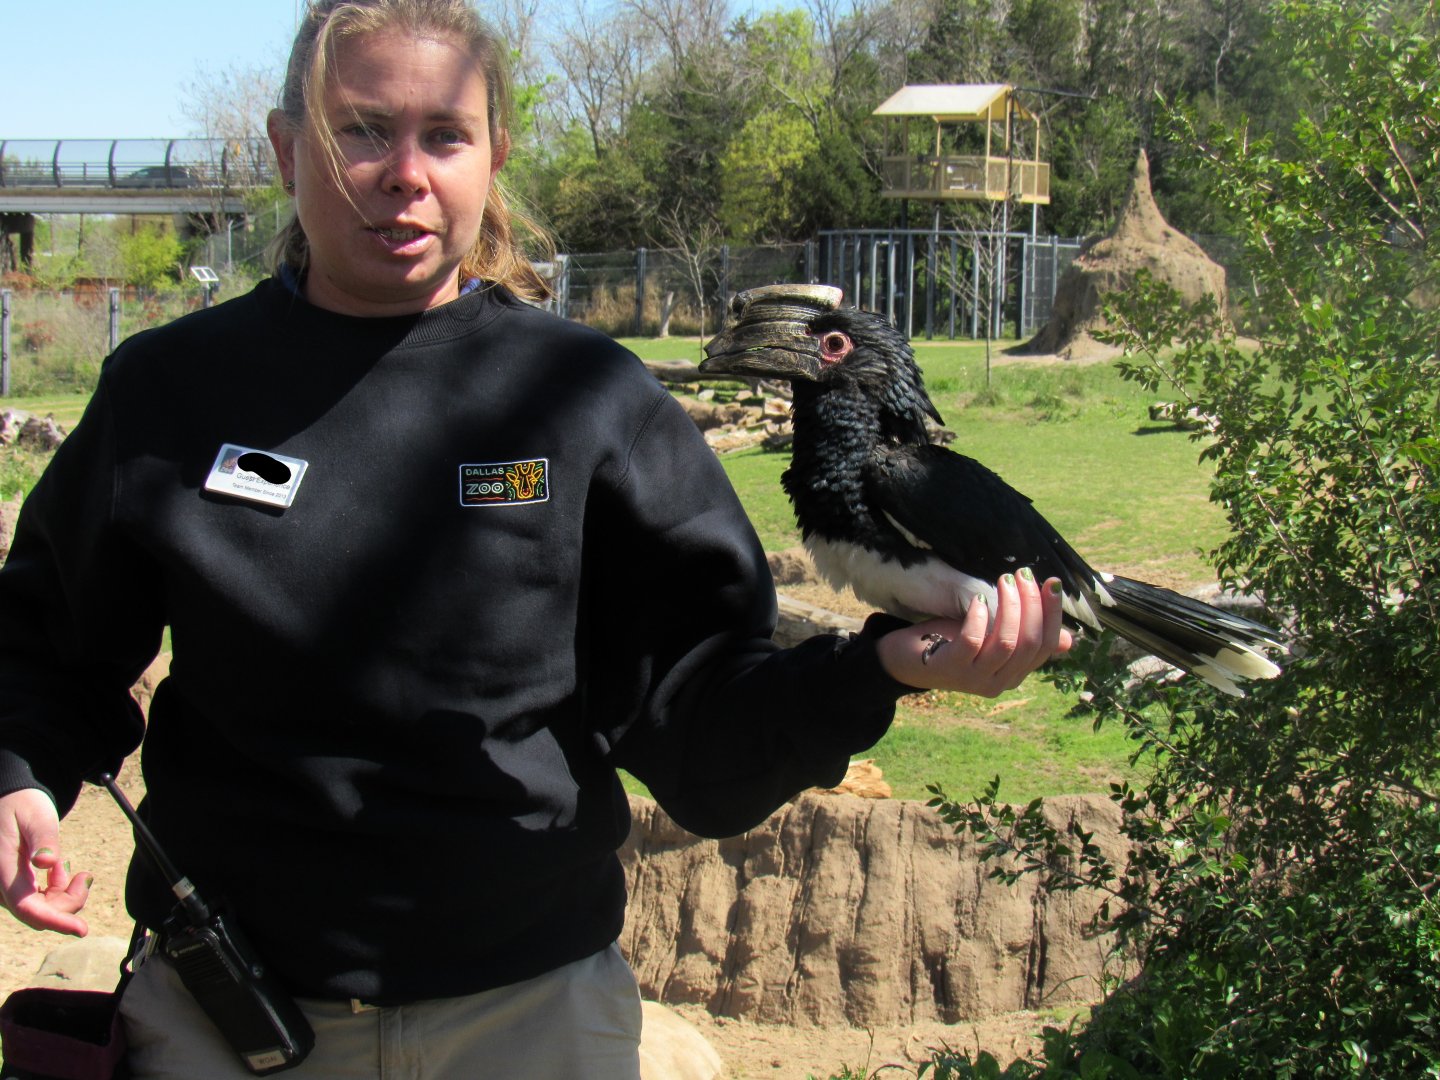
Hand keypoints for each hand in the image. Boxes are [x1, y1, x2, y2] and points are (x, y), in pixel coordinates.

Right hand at [0, 787, 91, 935]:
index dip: (55, 921)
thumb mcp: (36, 816)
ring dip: (64, 896)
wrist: (10, 800)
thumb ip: (43, 839)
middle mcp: (2, 885)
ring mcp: (9, 888)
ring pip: (42, 909)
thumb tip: (48, 862)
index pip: (27, 907)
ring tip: (70, 868)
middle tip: (84, 876)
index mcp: (2, 870)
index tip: (82, 929)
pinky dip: (57, 891)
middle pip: (38, 913)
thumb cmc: (23, 805)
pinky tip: (60, 870)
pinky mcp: (16, 887)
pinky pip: (39, 901)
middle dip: (68, 903)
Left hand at [876, 569, 1072, 696]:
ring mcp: (976, 679)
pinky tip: (978, 599)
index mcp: (1015, 673)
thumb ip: (1024, 635)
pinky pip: (974, 641)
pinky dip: (979, 617)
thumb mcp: (992, 636)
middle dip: (1032, 604)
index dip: (1053, 613)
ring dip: (1010, 607)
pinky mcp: (951, 669)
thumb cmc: (951, 642)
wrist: (904, 659)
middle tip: (1021, 575)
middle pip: (1030, 643)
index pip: (1046, 645)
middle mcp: (1000, 681)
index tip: (1051, 583)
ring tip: (1003, 580)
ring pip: (1007, 643)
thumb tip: (1068, 639)